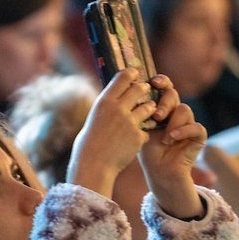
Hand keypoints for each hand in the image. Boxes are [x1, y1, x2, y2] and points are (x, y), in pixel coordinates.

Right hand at [67, 68, 156, 197]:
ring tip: (143, 116)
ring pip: (149, 107)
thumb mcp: (94, 118)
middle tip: (144, 92)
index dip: (131, 74)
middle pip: (140, 88)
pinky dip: (142, 134)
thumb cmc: (89, 142)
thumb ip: (107, 107)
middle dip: (144, 89)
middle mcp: (118, 109)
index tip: (135, 75)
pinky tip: (134, 141)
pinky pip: (147, 130)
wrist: (93, 165)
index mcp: (104, 102)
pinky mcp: (138, 136)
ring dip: (149, 110)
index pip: (123, 77)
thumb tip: (117, 95)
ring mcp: (130, 122)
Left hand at [139, 74, 205, 218]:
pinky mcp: (198, 136)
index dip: (161, 81)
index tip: (153, 81)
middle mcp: (176, 112)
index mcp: (162, 107)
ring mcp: (188, 123)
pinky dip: (183, 131)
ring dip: (172, 121)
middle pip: (174, 94)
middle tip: (156, 115)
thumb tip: (127, 91)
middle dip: (165, 102)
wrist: (158, 171)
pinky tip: (171, 138)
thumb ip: (138, 111)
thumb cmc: (147, 150)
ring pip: (184, 109)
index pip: (165, 88)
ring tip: (163, 136)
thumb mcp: (140, 128)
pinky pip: (195, 126)